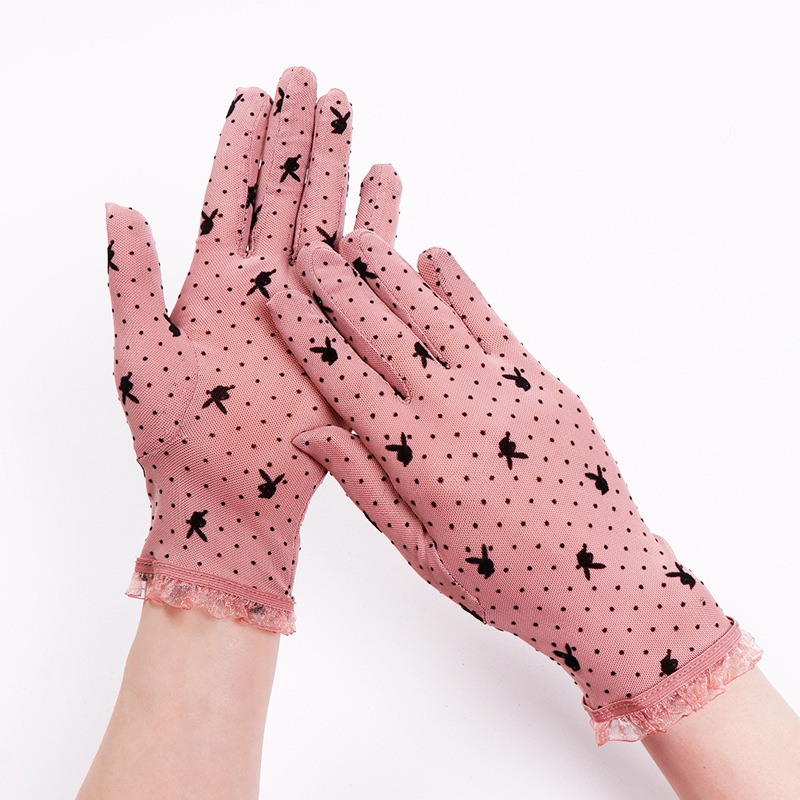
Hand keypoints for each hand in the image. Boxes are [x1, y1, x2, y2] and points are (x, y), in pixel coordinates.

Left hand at [106, 67, 400, 632]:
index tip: (254, 93)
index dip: (239, 144)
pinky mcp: (339, 337)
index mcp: (211, 287)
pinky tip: (385, 187)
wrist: (231, 503)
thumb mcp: (140, 357)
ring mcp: (304, 309)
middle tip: (308, 79)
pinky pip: (361, 277)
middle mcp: (262, 287)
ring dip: (334, 168)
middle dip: (294, 137)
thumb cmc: (177, 441)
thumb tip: (120, 207)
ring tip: (346, 112)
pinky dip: (374, 230)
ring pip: (321, 223)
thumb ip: (134, 282)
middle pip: (279, 196)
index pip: (226, 196)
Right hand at [266, 230, 760, 738]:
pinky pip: (491, 321)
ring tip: (359, 237)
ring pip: (432, 316)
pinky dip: (460, 286)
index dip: (305, 329)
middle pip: (382, 333)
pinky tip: (435, 256)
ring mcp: (502, 388)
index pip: (342, 374)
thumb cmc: (505, 580)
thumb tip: (309, 432)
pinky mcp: (542, 382)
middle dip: (339, 286)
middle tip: (309, 246)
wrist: (604, 584)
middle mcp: (453, 407)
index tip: (278, 290)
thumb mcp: (420, 549)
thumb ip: (366, 483)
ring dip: (391, 273)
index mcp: (414, 453)